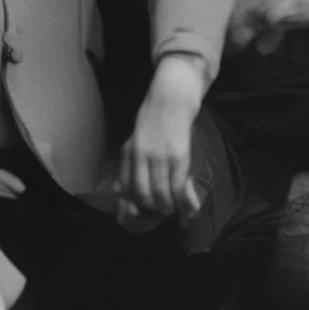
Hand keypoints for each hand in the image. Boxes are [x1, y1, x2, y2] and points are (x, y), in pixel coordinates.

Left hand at [118, 55, 204, 224]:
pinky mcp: (179, 155)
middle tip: (160, 212)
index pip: (127, 185)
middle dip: (152, 209)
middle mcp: (142, 156)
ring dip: (167, 207)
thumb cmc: (154, 118)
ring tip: (172, 210)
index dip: (133, 203)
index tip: (141, 211)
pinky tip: (185, 206)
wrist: (172, 97)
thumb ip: (131, 160)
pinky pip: (178, 186)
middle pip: (143, 193)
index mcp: (130, 151)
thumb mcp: (136, 138)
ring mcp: (160, 156)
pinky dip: (182, 201)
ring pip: (161, 194)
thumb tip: (123, 188)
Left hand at [226, 0, 308, 54]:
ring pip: (249, 19)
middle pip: (235, 9)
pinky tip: (270, 47)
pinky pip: (271, 26)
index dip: (223, 20)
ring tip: (240, 51)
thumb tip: (239, 26)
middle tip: (228, 51)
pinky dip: (268, 41)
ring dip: (242, 39)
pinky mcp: (293, 3)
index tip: (220, 39)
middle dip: (229, 33)